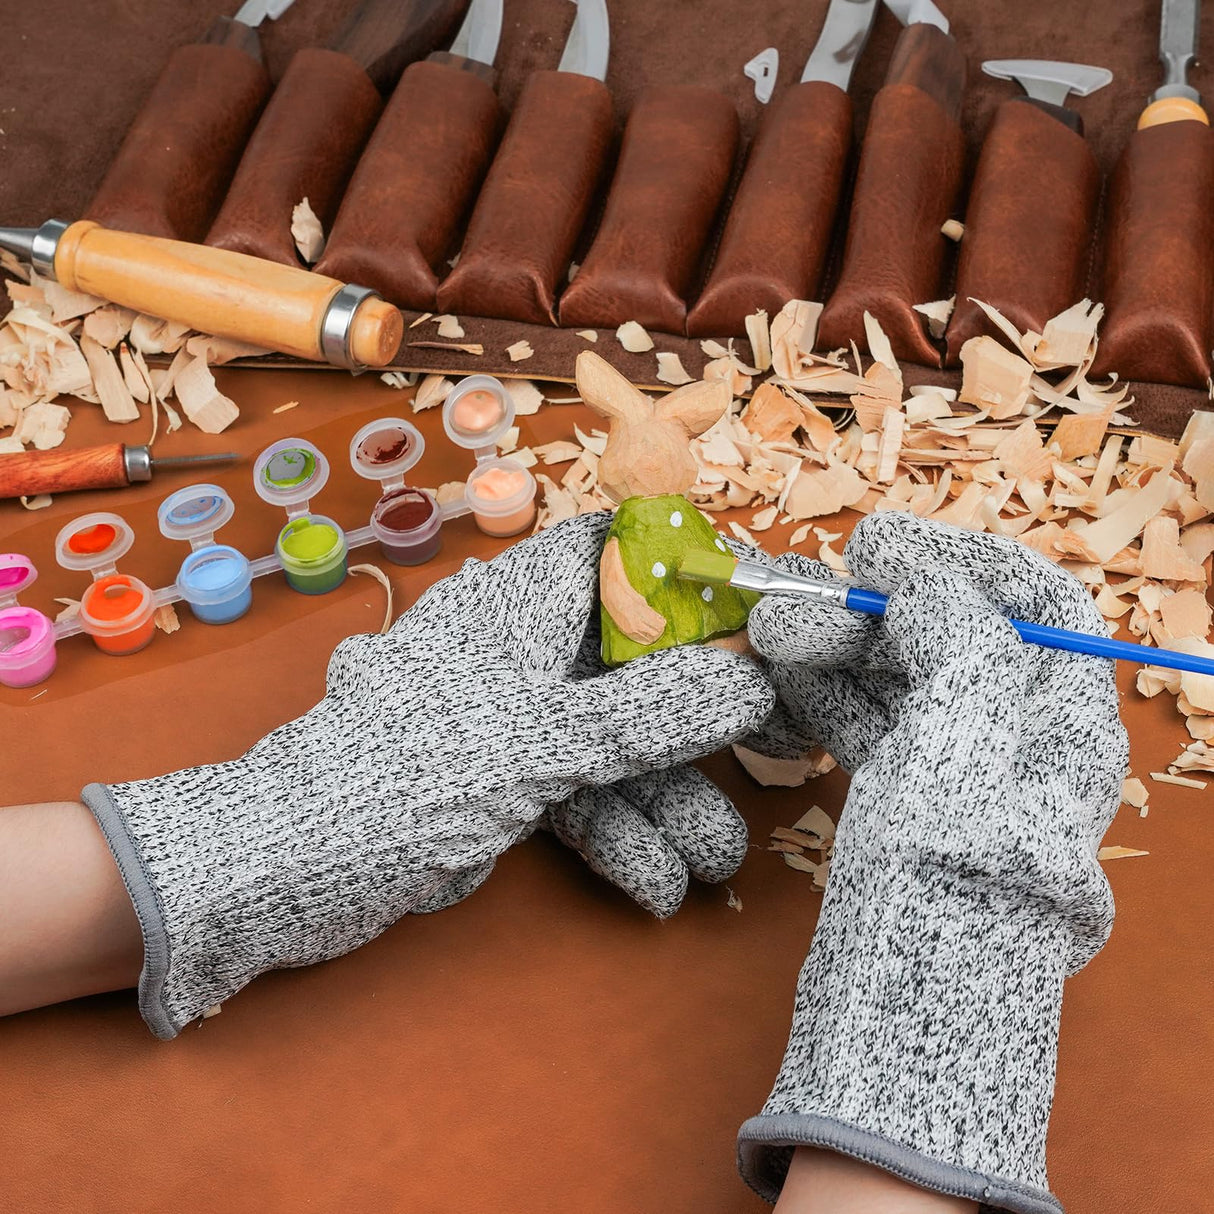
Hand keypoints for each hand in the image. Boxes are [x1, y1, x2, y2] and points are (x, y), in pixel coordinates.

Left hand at [82, 513, 773, 1037]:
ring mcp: (511, 715)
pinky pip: (576, 792)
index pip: (624, 554)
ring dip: (666, 799)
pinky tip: (657, 885)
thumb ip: (649, 712)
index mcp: (522, 601)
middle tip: (786, 751)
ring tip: (718, 861)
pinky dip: (614, 832)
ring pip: (612, 741)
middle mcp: (522, 647)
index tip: (763, 619)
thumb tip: (749, 680)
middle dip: (704, 719)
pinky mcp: (499, 778)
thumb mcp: (544, 739)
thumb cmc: (410, 772)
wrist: (294, 863)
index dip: (697, 576)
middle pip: (637, 661)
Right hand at [735, 512, 1127, 1209]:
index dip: (963, 559)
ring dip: (838, 648)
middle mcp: (1023, 742)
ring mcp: (962, 776)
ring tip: (772, 632)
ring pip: (902, 681)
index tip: (883, 542)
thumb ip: (952, 624)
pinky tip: (784, 680)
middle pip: (952, 638)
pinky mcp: (911, 807)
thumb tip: (913, 563)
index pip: (1037, 605)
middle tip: (796, 597)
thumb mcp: (965, 723)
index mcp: (1067, 718)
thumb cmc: (954, 858)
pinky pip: (875, 728)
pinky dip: (831, 697)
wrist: (911, 998)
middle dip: (874, 609)